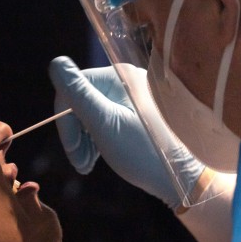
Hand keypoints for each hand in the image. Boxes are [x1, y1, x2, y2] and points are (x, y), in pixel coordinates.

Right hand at [49, 56, 203, 208]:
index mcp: (119, 76)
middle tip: (82, 164)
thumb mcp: (105, 124)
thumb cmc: (146, 153)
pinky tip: (101, 157)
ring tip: (89, 165)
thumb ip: (78, 94)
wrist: (185, 178)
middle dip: (76, 134)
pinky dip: (99, 138)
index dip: (65, 123)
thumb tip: (55, 63)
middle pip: (82, 101)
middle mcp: (128, 79)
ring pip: (93, 112)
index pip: (72, 89)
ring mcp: (135, 95)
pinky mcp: (140, 112)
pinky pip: (108, 119)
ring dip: (85, 139)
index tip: (74, 153)